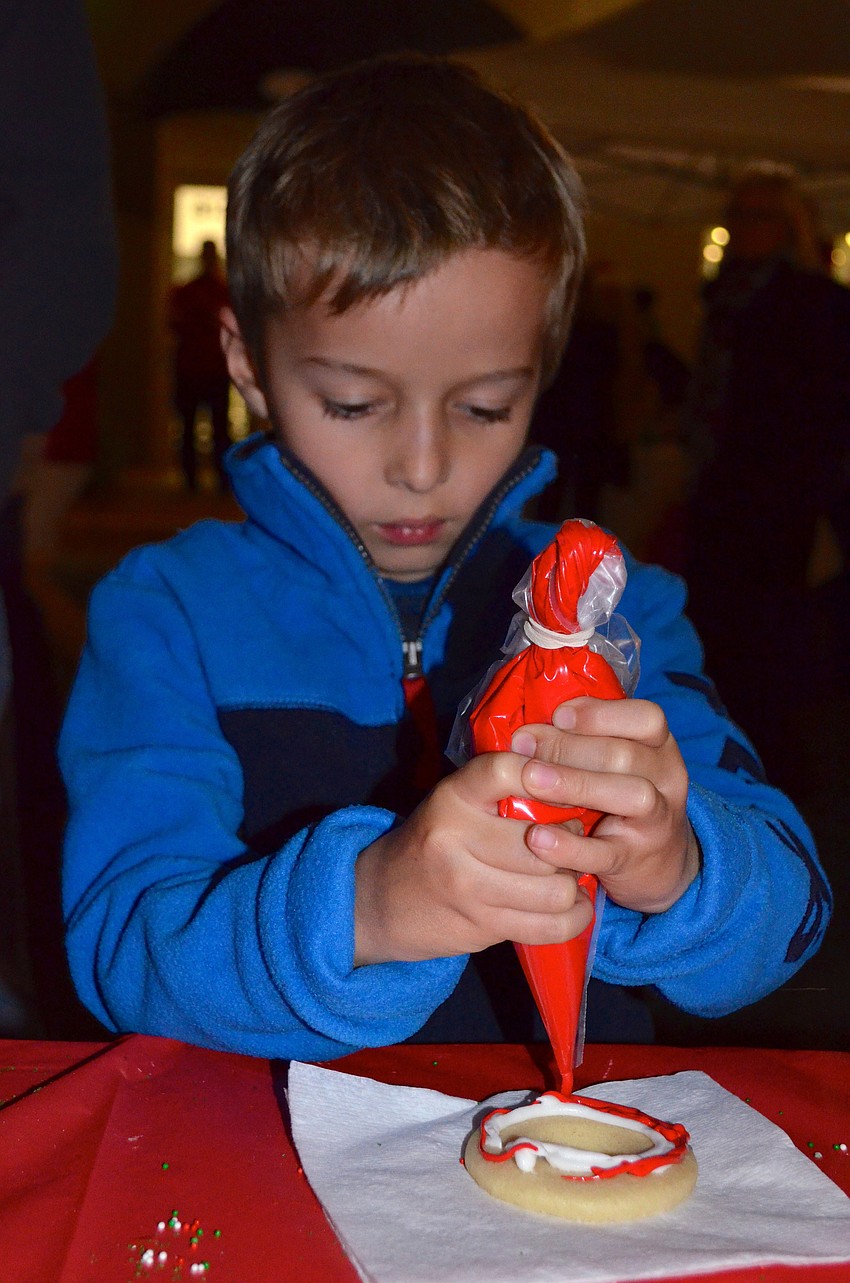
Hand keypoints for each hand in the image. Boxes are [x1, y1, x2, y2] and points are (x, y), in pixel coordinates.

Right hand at [354, 751, 593, 965]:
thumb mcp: (454, 803)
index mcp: (452, 797)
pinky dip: (574, 917)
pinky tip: (571, 906)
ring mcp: (467, 888)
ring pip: (554, 889)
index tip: (562, 793)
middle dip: (570, 846)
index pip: (504, 771)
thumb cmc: (432, 842)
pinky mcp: (481, 926)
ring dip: (572, 884)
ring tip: (564, 876)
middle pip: (545, 843)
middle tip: (569, 845)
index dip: (545, 777)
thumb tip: (572, 787)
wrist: (379, 900)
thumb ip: (502, 790)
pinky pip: (550, 927)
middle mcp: (455, 838)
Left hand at [511, 697, 699, 914]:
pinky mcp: (636, 861)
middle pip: (626, 755)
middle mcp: (667, 780)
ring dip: (575, 784)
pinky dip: (570, 847)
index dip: (601, 713)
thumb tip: (528, 730)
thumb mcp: (617, 763)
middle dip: (568, 747)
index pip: (647, 718)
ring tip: (530, 779)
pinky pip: (605, 854)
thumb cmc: (620, 798)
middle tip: (522, 745)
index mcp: (660, 747)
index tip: (558, 715)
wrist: (660, 862)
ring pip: (631, 797)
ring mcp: (657, 823)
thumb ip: (584, 741)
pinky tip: (537, 837)